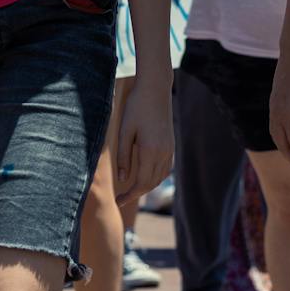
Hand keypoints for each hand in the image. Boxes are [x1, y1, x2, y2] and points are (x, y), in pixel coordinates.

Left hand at [115, 76, 173, 200]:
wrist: (155, 89)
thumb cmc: (136, 106)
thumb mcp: (125, 131)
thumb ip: (123, 156)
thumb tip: (122, 178)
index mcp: (150, 150)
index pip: (141, 182)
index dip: (129, 195)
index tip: (118, 201)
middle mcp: (163, 152)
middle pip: (151, 183)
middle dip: (136, 193)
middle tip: (121, 198)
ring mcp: (170, 149)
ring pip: (159, 177)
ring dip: (146, 186)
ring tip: (131, 189)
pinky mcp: (171, 144)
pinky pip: (165, 168)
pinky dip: (154, 177)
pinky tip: (144, 175)